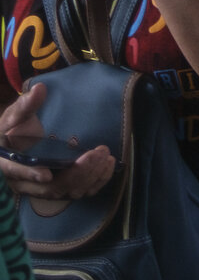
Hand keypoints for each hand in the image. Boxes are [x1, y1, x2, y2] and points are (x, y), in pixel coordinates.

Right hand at [0, 84, 116, 199]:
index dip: (29, 174)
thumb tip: (39, 88)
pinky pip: (78, 191)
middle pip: (49, 187)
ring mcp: (43, 188)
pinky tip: (108, 165)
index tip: (46, 174)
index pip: (16, 171)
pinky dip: (95, 181)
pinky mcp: (59, 189)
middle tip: (96, 154)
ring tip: (106, 157)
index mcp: (7, 163)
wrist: (17, 146)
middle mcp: (24, 182)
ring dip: (89, 176)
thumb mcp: (14, 117)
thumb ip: (25, 106)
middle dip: (75, 173)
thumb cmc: (13, 130)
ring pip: (66, 191)